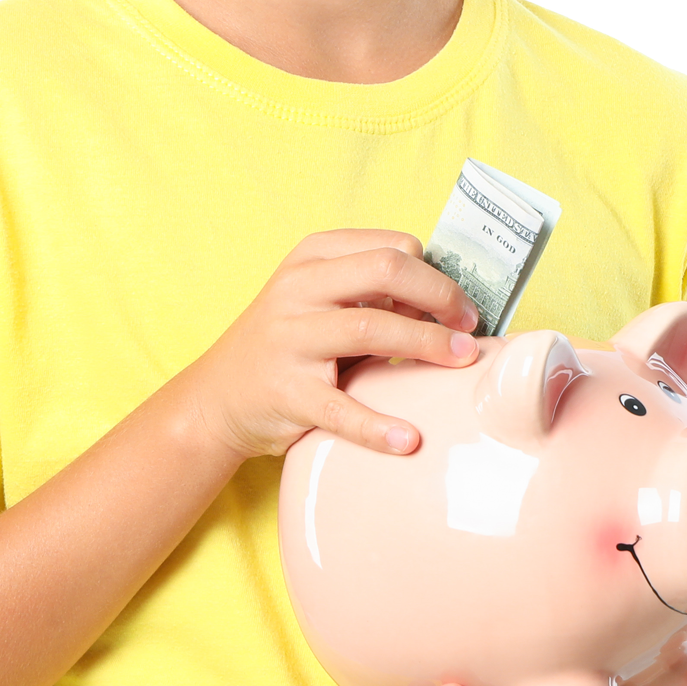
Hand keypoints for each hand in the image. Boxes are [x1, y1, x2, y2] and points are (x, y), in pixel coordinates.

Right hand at [182, 229, 479, 460]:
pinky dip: (378, 425)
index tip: (457, 304)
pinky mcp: (287, 392)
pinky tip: (408, 439)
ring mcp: (289, 339)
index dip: (435, 273)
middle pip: (386, 271)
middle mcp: (297, 289)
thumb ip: (374, 295)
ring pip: (370, 327)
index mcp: (312, 258)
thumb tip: (447, 303)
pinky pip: (340, 408)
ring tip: (460, 361)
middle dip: (441, 295)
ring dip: (427, 343)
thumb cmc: (288, 345)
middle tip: (468, 328)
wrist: (218, 398)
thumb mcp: (321, 302)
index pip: (390, 247)